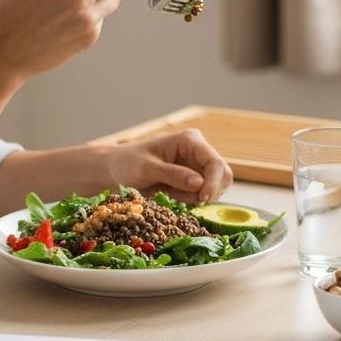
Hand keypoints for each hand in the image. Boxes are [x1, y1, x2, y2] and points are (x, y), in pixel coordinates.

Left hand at [105, 128, 233, 203]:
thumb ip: (173, 174)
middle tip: (183, 198)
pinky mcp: (194, 180)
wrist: (117, 170)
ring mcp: (198, 166)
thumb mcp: (146, 168)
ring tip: (171, 194)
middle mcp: (199, 151)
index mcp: (190, 141)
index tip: (201, 199)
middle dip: (207, 191)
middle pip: (223, 176)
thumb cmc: (128, 163)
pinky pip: (203, 195)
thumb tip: (199, 183)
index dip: (213, 182)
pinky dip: (191, 200)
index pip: (215, 163)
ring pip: (216, 188)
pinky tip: (172, 195)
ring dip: (196, 197)